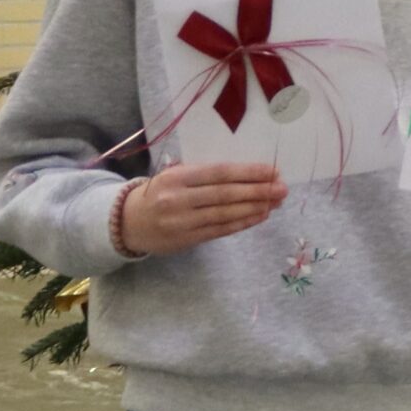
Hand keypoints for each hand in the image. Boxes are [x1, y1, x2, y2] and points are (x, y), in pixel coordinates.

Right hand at [119, 161, 283, 255]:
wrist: (128, 222)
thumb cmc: (160, 193)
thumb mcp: (175, 176)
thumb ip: (205, 175)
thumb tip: (249, 174)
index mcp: (176, 177)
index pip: (219, 173)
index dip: (248, 173)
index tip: (272, 171)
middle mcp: (178, 199)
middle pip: (225, 195)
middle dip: (258, 191)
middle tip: (282, 189)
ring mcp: (182, 222)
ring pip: (225, 214)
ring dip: (255, 208)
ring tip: (276, 202)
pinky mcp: (186, 240)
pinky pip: (220, 230)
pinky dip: (242, 222)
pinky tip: (260, 215)